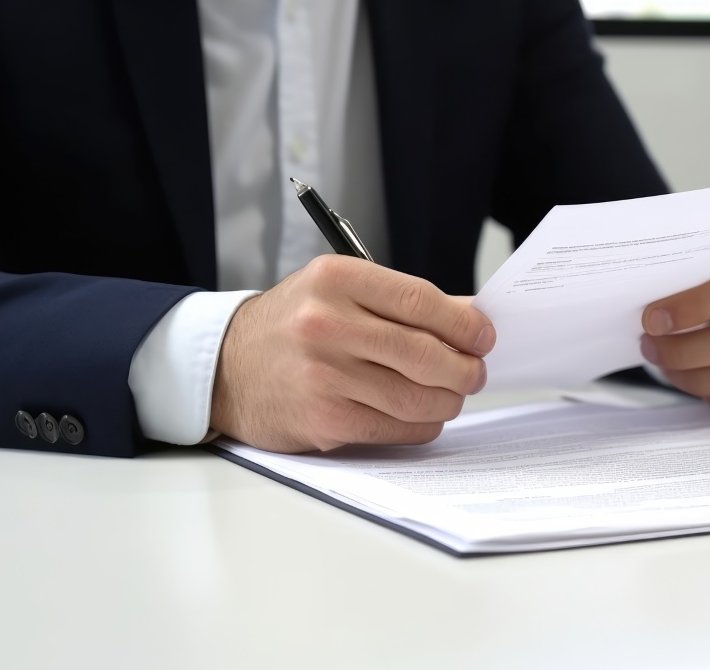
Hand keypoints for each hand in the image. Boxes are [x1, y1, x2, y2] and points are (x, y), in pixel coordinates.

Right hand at [209, 255, 495, 452]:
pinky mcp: (323, 419)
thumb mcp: (338, 292)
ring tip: (449, 395)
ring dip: (447, 401)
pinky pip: (396, 429)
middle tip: (474, 372)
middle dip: (465, 369)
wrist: (225, 367)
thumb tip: (469, 318)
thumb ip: (401, 302)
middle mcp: (327, 324)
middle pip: (426, 354)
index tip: (484, 336)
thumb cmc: (291, 326)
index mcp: (337, 280)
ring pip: (417, 397)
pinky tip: (420, 416)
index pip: (422, 301)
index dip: (465, 324)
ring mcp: (324, 374)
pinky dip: (421, 426)